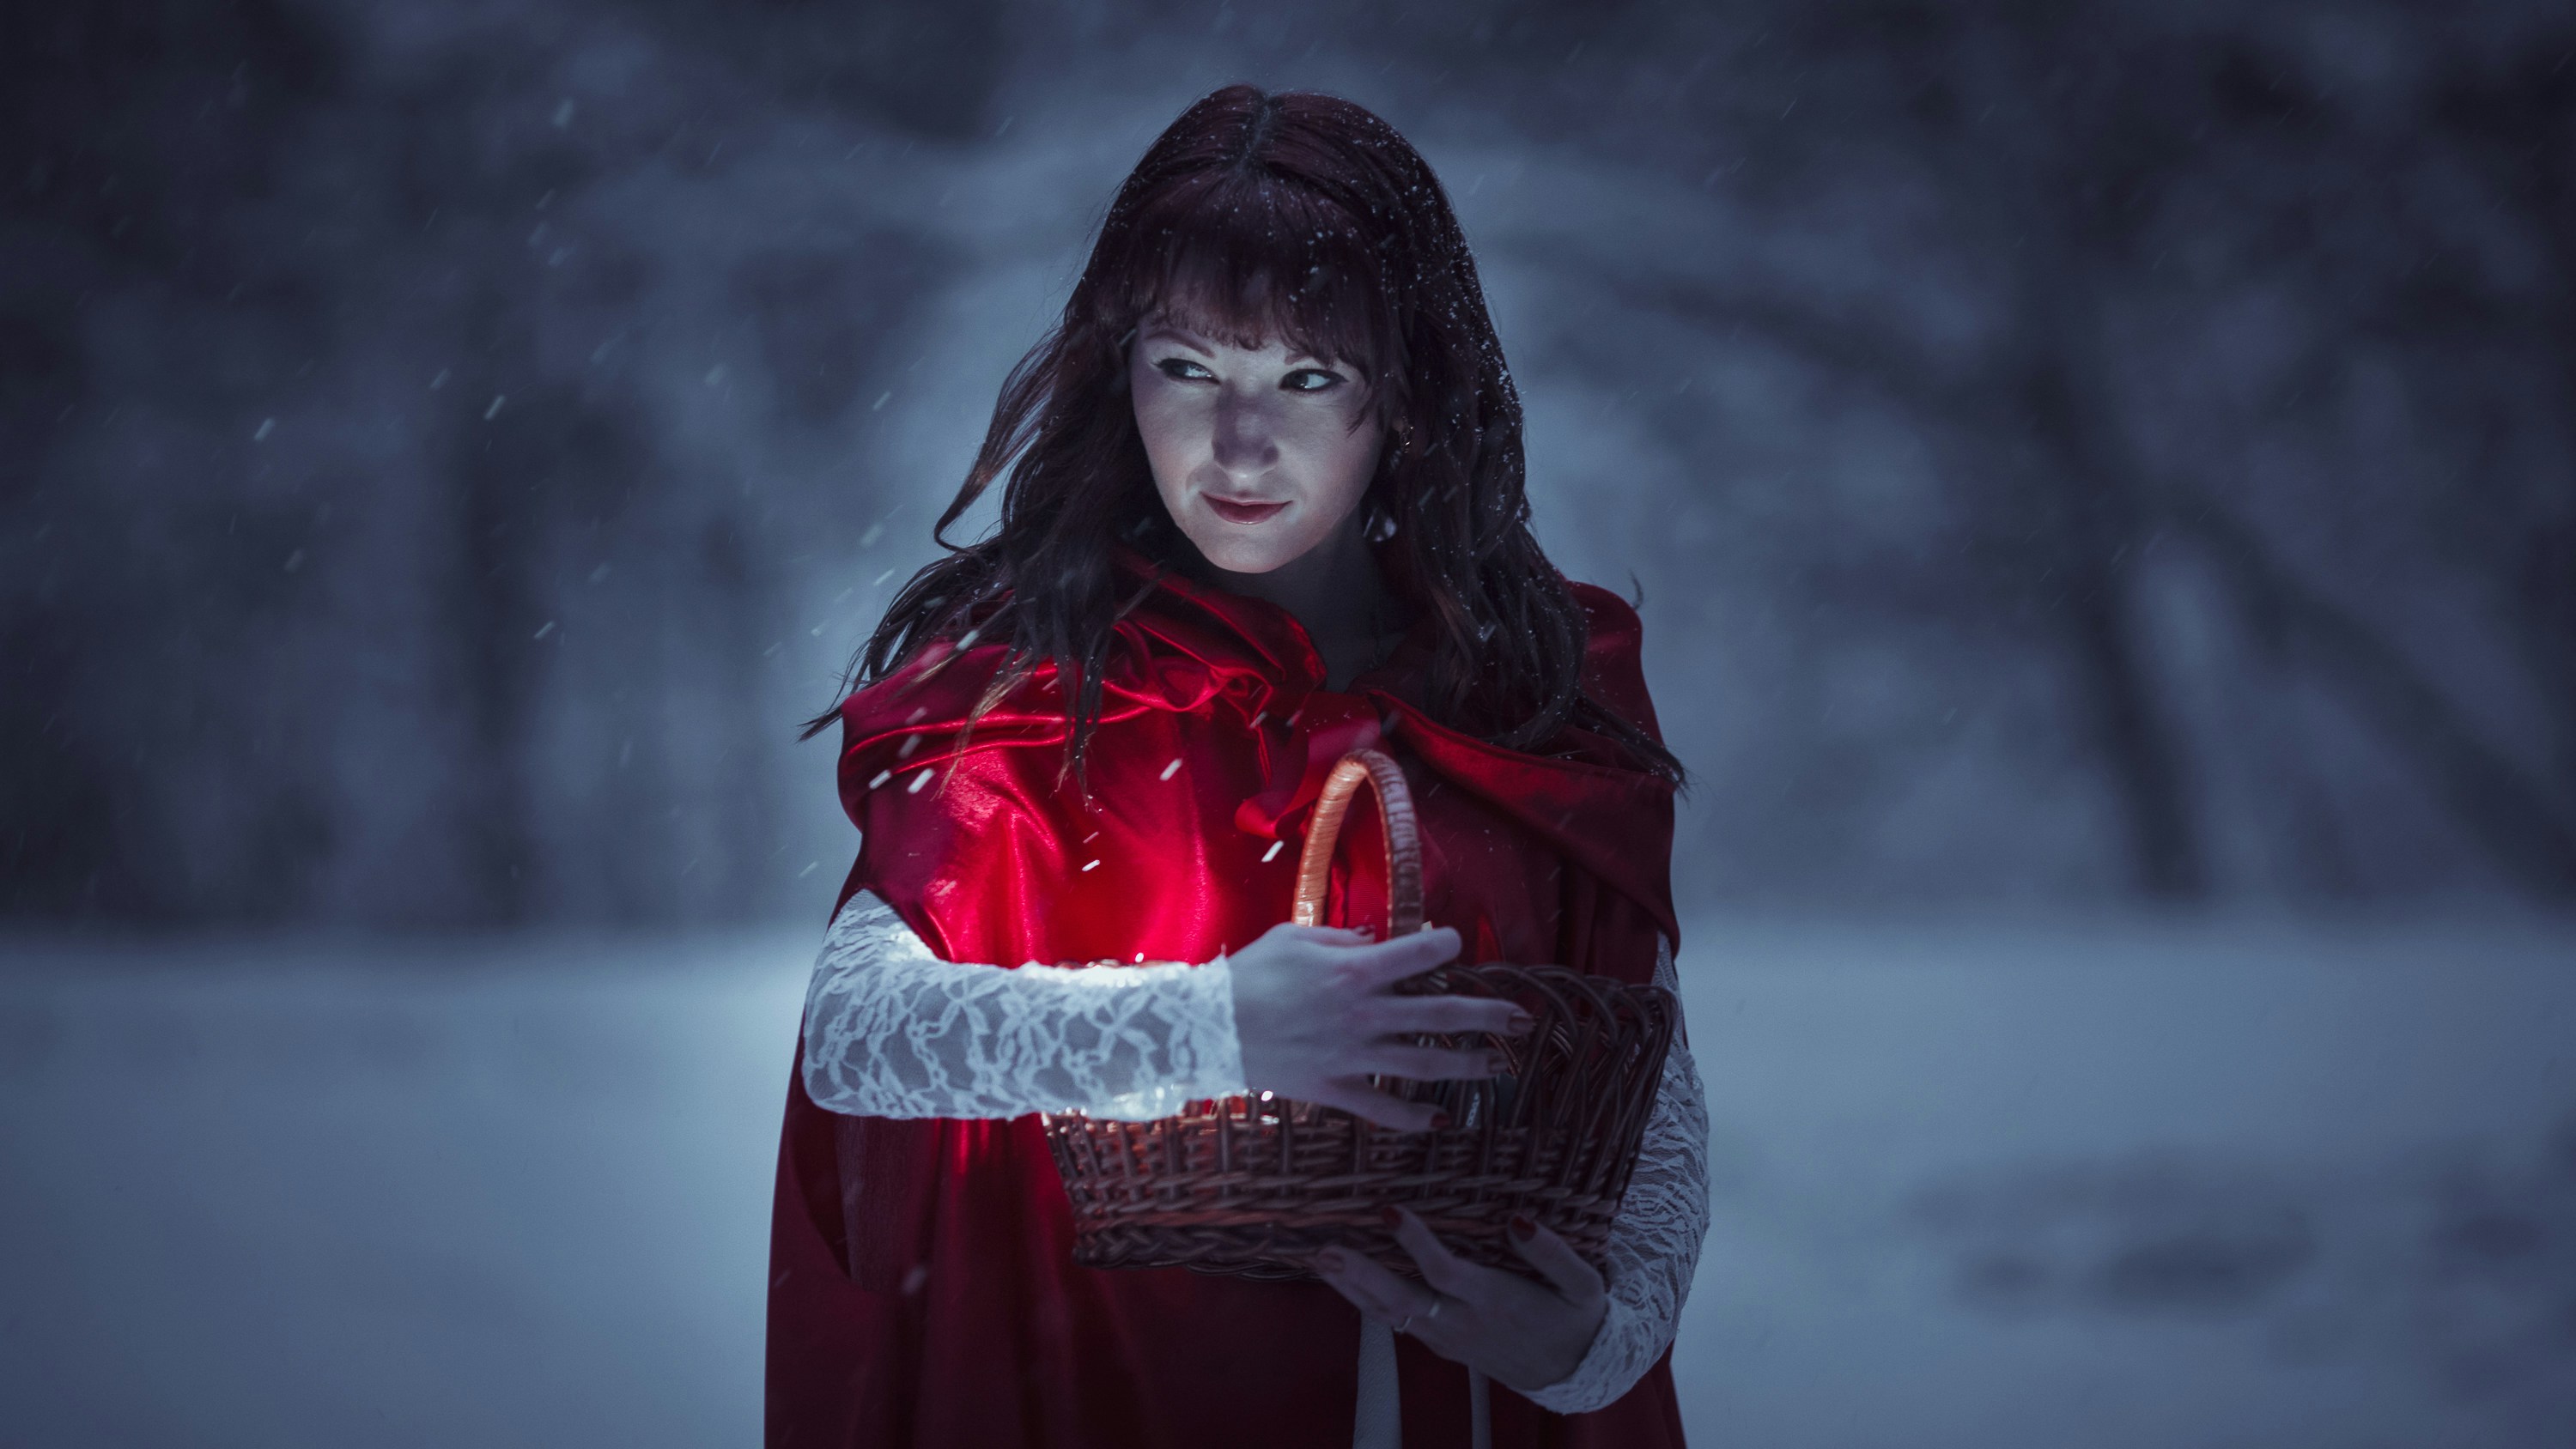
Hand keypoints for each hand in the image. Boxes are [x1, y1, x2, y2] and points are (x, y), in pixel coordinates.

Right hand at [1225, 921, 1531, 1130]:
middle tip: (1522, 1018)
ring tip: (1498, 1066)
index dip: (1446, 947)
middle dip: (1488, 1015)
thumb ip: (1342, 939)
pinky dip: (1415, 1117)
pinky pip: (1384, 1108)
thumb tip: (1376, 939)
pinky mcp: (1336, 1089)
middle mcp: (1364, 1015)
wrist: (1205, 1029)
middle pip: (1442, 1015)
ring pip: (1425, 1065)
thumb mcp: (1294, 938)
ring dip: (1468, 1065)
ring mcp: (1353, 1056)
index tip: (1455, 946)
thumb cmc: (1248, 974)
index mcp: (1355, 972)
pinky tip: (1442, 1122)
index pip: (1420, 955)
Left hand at [1312, 1207, 1608, 1392]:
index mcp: (1495, 1300)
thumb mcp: (1583, 1286)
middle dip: (1360, 1274)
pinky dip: (1366, 1301)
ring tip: (1319, 1258)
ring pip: (1390, 1314)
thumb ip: (1552, 1254)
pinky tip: (1344, 1280)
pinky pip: (1397, 1322)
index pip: (1445, 1271)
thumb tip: (1518, 1220)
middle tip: (1326, 1249)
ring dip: (1352, 1288)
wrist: (1577, 1374)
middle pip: (1402, 1299)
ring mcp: (1448, 1337)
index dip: (1415, 1243)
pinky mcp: (1442, 1344)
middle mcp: (1463, 1322)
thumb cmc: (1578, 1320)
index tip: (1389, 1211)